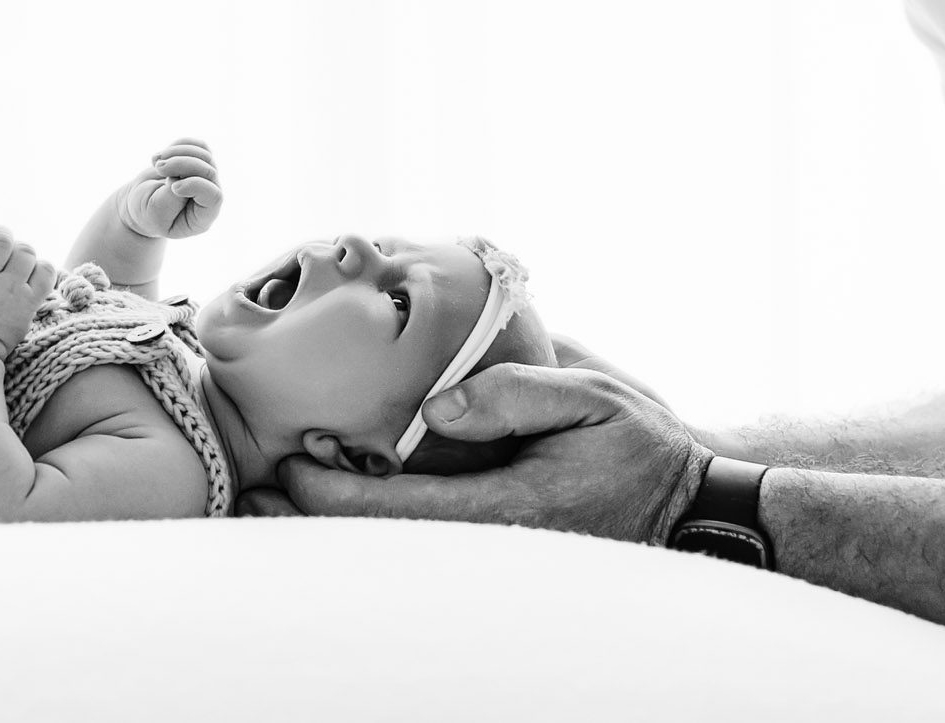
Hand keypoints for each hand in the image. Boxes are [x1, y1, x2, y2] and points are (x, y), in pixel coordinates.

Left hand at [0, 226, 57, 359]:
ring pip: (0, 239)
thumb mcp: (20, 322)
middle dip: (17, 249)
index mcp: (28, 299)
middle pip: (25, 250)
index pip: (47, 267)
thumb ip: (25, 298)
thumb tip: (27, 278)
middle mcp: (9, 285)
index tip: (23, 272)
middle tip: (1, 255)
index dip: (37, 265)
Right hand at [113, 137, 223, 240]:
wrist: (141, 200)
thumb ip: (171, 198)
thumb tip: (181, 175)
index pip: (214, 196)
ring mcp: (206, 178)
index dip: (194, 185)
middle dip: (182, 164)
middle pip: (209, 171)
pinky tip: (162, 156)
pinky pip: (198, 146)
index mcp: (202, 217)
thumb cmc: (148, 212)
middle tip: (158, 167)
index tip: (172, 187)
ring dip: (178, 152)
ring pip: (204, 155)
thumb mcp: (155, 212)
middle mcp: (209, 196)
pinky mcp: (199, 162)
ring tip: (156, 161)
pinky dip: (179, 145)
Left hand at [237, 364, 710, 542]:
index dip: (335, 492)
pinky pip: (421, 538)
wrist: (690, 506)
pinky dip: (372, 520)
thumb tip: (436, 403)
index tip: (291, 464)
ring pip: (396, 547)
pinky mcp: (497, 545)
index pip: (400, 510)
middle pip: (382, 541)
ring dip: (335, 525)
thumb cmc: (642, 446)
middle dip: (314, 519)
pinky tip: (338, 496)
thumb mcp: (594, 397)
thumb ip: (516, 394)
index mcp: (508, 506)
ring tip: (274, 500)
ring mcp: (493, 550)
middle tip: (254, 493)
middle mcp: (492, 539)